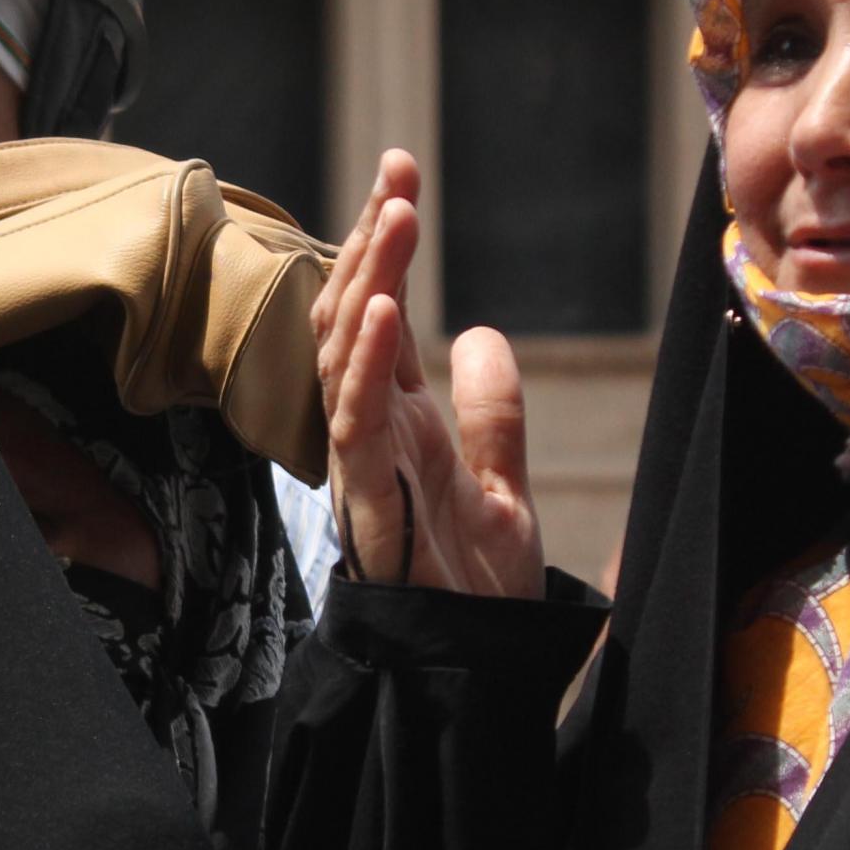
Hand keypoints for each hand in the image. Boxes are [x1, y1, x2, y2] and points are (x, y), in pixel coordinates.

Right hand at [312, 150, 543, 597]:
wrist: (477, 677)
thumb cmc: (476, 595)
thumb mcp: (502, 486)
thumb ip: (491, 414)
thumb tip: (482, 333)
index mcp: (400, 423)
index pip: (378, 314)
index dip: (383, 245)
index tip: (401, 175)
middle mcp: (372, 435)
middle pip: (354, 319)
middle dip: (369, 241)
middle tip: (397, 172)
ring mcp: (365, 468)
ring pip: (347, 358)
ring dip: (369, 281)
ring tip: (396, 215)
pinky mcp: (371, 507)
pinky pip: (357, 426)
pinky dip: (368, 365)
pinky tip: (387, 309)